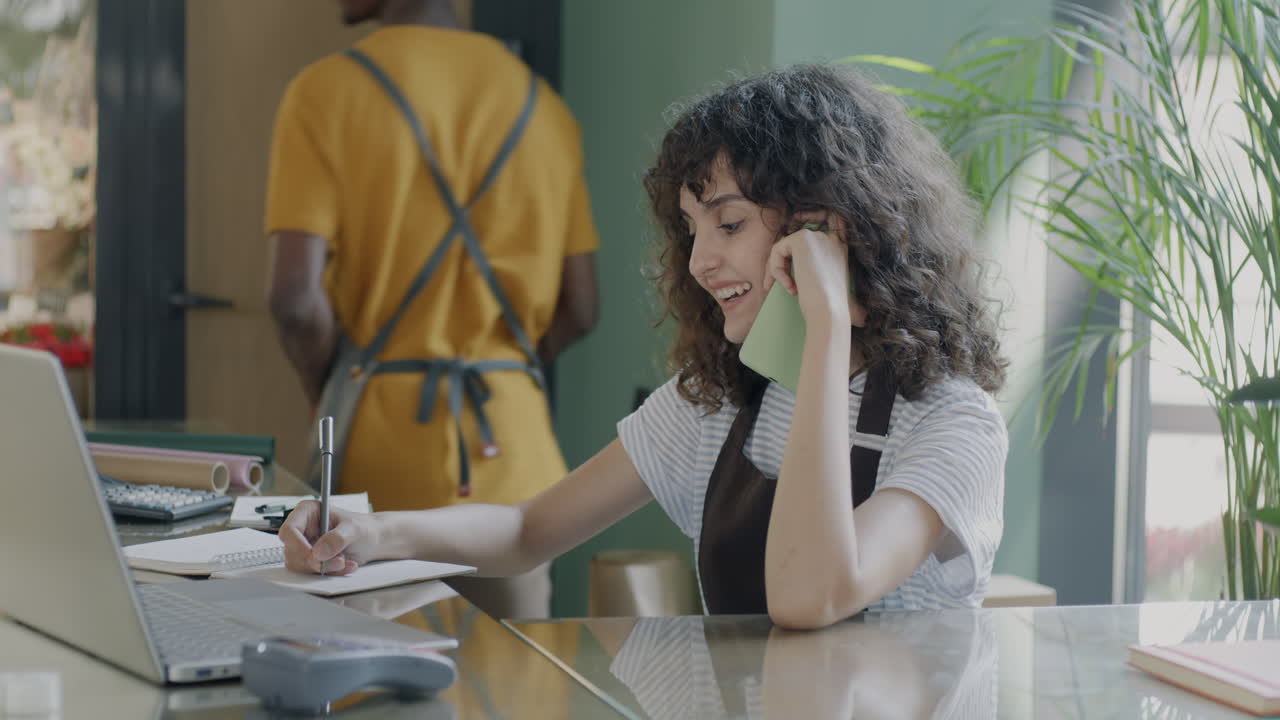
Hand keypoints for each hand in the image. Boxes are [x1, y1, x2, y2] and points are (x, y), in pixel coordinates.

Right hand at [279, 499, 381, 574]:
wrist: (372, 541)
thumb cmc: (364, 528)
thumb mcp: (354, 529)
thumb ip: (337, 538)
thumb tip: (319, 552)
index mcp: (308, 512)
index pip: (289, 530)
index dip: (297, 545)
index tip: (314, 557)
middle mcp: (302, 528)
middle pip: (291, 552)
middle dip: (316, 561)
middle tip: (339, 561)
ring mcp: (304, 546)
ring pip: (300, 565)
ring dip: (324, 569)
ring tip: (345, 562)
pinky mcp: (310, 560)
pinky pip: (310, 573)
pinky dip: (328, 573)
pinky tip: (345, 566)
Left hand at [764, 212, 866, 327]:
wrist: (829, 311)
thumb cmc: (827, 307)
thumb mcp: (822, 282)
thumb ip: (812, 267)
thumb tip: (789, 264)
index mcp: (840, 247)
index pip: (832, 217)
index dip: (815, 214)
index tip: (800, 223)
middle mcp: (832, 238)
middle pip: (795, 237)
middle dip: (779, 259)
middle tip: (770, 281)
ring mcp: (818, 236)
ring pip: (783, 246)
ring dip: (776, 268)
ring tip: (784, 288)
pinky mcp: (802, 239)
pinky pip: (778, 249)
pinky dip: (776, 269)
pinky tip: (789, 286)